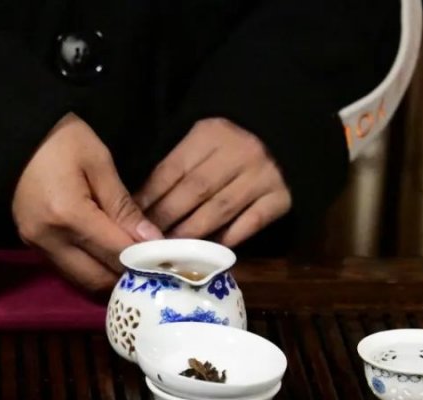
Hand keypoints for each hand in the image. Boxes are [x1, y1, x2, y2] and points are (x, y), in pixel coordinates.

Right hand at [12, 113, 161, 292]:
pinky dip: (89, 268)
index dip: (145, 261)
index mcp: (69, 215)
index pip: (116, 252)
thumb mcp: (99, 163)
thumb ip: (124, 206)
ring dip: (107, 277)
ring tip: (132, 265)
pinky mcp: (30, 243)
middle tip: (152, 267)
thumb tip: (152, 240)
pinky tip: (106, 257)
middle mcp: (49, 238)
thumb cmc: (61, 138)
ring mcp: (36, 244)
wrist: (12, 133)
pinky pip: (66, 268)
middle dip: (127, 277)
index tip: (168, 260)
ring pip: (80, 280)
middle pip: (97, 277)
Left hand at [135, 118, 290, 245]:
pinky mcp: (282, 196)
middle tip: (145, 241)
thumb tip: (144, 200)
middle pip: (193, 191)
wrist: (291, 125)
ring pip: (219, 210)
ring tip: (170, 251)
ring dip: (191, 233)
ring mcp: (262, 176)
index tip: (132, 218)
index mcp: (210, 135)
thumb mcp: (204, 135)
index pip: (172, 170)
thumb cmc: (235, 134)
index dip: (149, 197)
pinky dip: (229, 238)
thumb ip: (179, 162)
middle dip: (165, 219)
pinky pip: (251, 223)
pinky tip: (209, 251)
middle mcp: (237, 154)